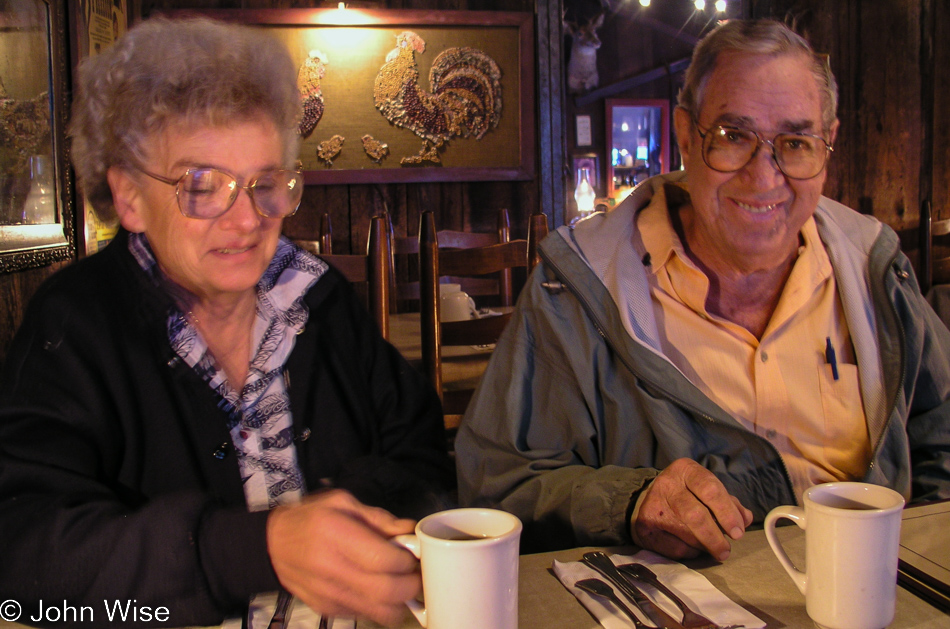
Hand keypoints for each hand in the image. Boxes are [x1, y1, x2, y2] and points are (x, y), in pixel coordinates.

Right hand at [267, 489, 419, 626]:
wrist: (271, 545)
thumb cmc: (309, 518)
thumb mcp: (341, 503)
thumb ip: (378, 518)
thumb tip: (409, 530)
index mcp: (335, 533)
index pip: (383, 559)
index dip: (407, 561)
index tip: (413, 554)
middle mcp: (331, 568)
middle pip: (387, 591)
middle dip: (411, 585)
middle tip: (415, 574)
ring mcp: (328, 594)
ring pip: (379, 612)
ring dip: (400, 603)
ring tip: (402, 585)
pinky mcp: (327, 609)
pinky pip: (365, 615)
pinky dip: (380, 607)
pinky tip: (379, 590)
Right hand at [632, 459, 752, 560]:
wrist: (648, 501)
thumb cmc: (687, 495)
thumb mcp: (707, 490)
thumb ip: (729, 503)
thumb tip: (745, 519)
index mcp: (685, 470)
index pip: (710, 489)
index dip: (727, 513)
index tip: (738, 532)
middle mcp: (667, 484)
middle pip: (696, 514)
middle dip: (715, 537)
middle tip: (726, 550)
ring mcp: (653, 505)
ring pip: (686, 534)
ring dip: (705, 545)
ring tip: (712, 547)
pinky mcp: (645, 526)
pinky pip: (676, 547)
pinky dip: (690, 552)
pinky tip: (693, 547)